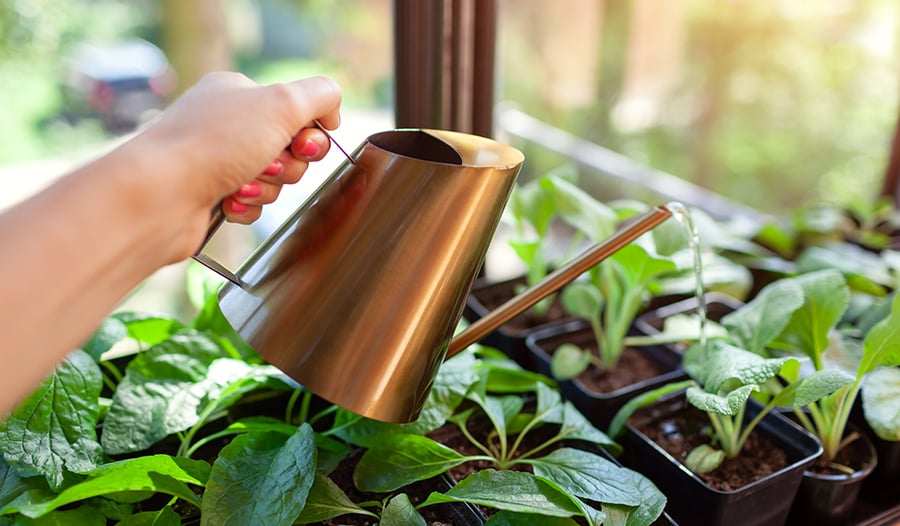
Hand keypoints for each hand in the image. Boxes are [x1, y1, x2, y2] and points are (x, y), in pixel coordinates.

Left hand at [124, 72, 341, 252]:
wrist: (160, 196)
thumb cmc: (214, 145)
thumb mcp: (281, 103)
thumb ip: (320, 96)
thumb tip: (332, 106)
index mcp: (239, 92)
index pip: (299, 109)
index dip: (310, 133)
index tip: (303, 143)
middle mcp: (227, 122)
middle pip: (291, 148)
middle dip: (288, 164)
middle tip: (268, 164)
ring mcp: (217, 159)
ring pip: (275, 180)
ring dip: (267, 187)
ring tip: (240, 186)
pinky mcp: (211, 195)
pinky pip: (253, 204)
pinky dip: (248, 207)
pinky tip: (228, 202)